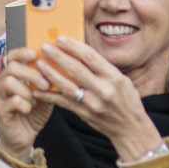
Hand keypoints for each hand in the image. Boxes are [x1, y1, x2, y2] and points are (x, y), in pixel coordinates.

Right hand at [0, 48, 61, 158]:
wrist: (25, 136)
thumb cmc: (34, 111)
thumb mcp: (43, 93)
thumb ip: (47, 79)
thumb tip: (60, 64)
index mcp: (10, 75)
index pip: (11, 57)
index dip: (22, 52)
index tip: (36, 54)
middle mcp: (0, 83)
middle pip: (11, 67)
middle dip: (31, 74)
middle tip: (45, 84)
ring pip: (8, 82)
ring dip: (27, 89)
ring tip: (37, 98)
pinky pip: (11, 101)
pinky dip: (24, 104)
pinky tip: (30, 109)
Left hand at [35, 37, 161, 160]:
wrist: (131, 128)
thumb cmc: (127, 101)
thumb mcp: (121, 80)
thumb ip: (102, 68)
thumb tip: (80, 52)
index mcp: (114, 77)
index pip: (90, 57)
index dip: (73, 46)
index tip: (60, 39)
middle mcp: (103, 90)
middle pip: (76, 69)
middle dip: (58, 56)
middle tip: (45, 47)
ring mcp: (93, 103)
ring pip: (67, 86)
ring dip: (51, 74)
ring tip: (39, 64)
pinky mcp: (84, 114)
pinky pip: (63, 103)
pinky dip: (49, 96)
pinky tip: (37, 89)